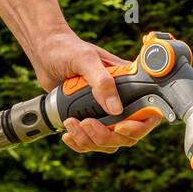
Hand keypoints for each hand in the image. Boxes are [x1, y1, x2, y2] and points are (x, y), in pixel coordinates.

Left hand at [32, 27, 161, 154]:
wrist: (44, 52)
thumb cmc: (66, 48)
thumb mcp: (85, 59)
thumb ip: (102, 82)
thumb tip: (116, 109)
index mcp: (127, 84)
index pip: (148, 112)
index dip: (139, 126)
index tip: (120, 126)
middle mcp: (119, 101)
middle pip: (127, 135)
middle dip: (106, 136)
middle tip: (86, 123)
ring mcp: (104, 113)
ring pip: (109, 143)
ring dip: (89, 140)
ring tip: (70, 122)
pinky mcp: (89, 120)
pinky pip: (91, 143)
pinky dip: (79, 143)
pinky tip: (68, 133)